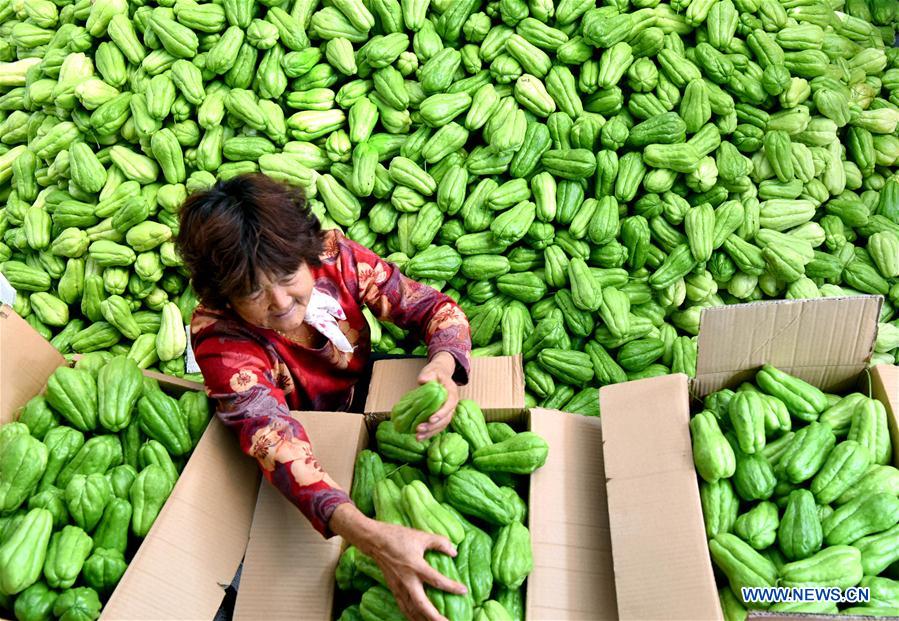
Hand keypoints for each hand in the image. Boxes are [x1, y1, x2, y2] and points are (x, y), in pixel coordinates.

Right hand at [330, 504, 466, 620]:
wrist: (374, 540)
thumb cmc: (398, 536)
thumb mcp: (421, 536)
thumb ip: (439, 543)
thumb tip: (454, 552)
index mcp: (416, 566)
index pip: (436, 581)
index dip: (451, 587)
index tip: (464, 591)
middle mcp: (407, 581)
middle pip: (422, 605)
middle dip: (435, 617)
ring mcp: (399, 587)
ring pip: (412, 610)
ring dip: (424, 620)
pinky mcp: (393, 589)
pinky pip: (403, 607)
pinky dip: (412, 616)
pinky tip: (419, 620)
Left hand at [416, 352, 459, 440]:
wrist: (440, 375)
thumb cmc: (436, 373)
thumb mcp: (432, 371)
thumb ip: (428, 375)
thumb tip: (422, 381)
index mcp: (452, 392)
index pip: (450, 404)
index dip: (441, 413)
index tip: (431, 419)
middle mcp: (452, 404)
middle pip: (446, 418)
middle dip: (433, 426)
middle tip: (420, 429)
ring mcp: (448, 411)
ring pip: (442, 425)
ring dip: (431, 432)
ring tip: (418, 437)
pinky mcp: (441, 416)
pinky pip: (438, 427)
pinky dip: (429, 433)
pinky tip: (420, 437)